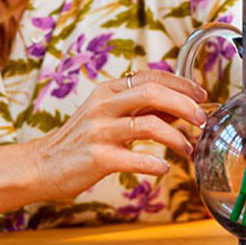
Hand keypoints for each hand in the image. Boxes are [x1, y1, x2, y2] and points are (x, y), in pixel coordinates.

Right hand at [34, 70, 208, 201]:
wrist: (43, 165)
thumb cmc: (81, 141)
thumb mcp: (109, 116)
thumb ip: (142, 109)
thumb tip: (181, 106)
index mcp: (108, 90)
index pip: (152, 76)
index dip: (182, 84)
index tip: (202, 95)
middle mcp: (103, 105)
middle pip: (153, 93)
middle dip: (185, 105)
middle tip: (202, 120)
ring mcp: (99, 130)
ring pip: (149, 125)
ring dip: (176, 138)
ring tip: (187, 150)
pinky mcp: (97, 157)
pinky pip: (135, 158)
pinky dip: (155, 163)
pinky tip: (164, 168)